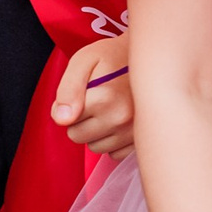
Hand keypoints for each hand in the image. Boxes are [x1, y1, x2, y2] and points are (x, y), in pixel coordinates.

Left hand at [53, 35, 134, 155]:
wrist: (150, 59)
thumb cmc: (113, 56)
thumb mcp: (84, 61)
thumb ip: (68, 89)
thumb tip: (61, 119)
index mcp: (105, 98)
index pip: (67, 122)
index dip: (69, 106)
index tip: (83, 93)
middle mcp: (122, 118)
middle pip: (80, 137)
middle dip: (81, 121)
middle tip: (95, 100)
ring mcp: (134, 131)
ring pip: (97, 147)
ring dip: (97, 132)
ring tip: (109, 109)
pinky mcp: (143, 140)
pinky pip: (116, 154)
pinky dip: (114, 141)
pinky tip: (119, 122)